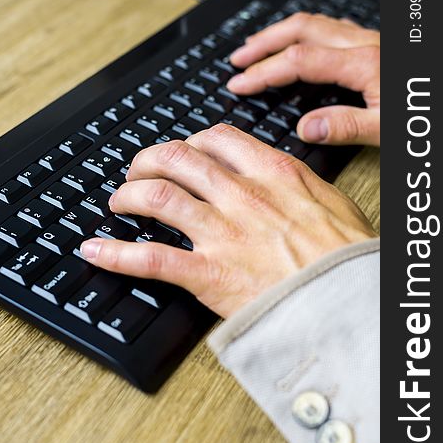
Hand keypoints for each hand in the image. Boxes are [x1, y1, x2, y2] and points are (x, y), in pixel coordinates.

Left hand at [80, 125, 375, 317]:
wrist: (348, 303)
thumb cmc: (346, 258)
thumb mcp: (334, 202)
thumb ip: (300, 182)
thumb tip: (282, 172)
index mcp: (274, 174)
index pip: (217, 140)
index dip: (190, 142)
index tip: (183, 151)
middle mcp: (242, 196)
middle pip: (177, 160)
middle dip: (148, 160)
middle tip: (138, 171)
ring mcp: (222, 234)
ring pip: (157, 197)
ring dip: (128, 195)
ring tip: (119, 202)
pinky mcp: (209, 275)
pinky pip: (151, 259)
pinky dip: (115, 254)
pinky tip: (95, 252)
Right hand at [227, 12, 379, 145]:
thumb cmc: (428, 110)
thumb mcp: (388, 129)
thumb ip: (346, 128)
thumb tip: (305, 129)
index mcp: (364, 63)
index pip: (298, 61)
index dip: (263, 72)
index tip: (240, 84)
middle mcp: (365, 44)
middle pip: (300, 29)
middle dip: (264, 43)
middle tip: (239, 58)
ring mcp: (372, 41)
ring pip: (316, 24)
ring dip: (283, 34)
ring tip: (260, 46)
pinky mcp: (379, 45)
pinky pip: (334, 29)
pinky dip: (308, 34)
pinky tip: (304, 44)